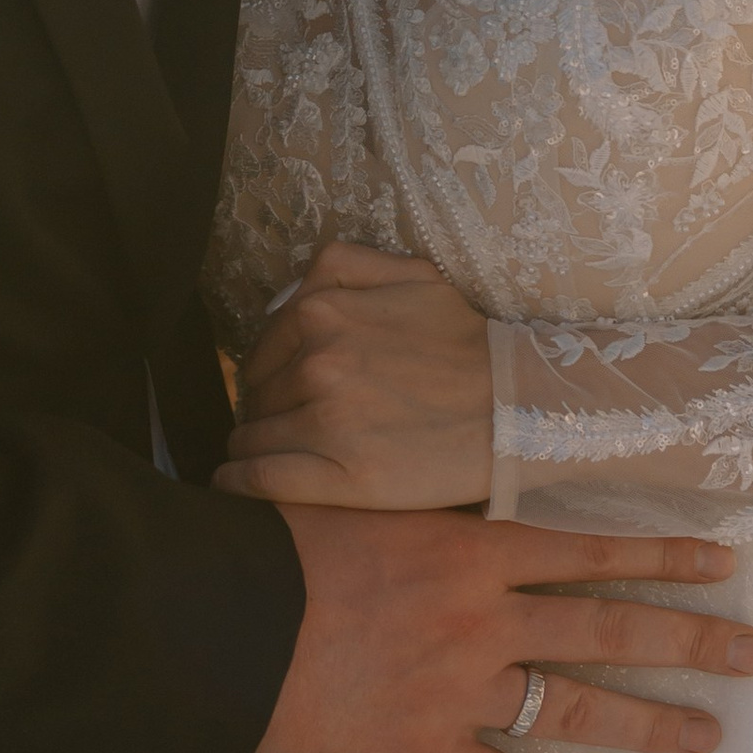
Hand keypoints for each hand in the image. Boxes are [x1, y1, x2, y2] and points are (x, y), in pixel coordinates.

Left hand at [220, 243, 490, 508]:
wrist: (521, 408)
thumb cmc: (468, 343)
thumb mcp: (410, 273)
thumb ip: (342, 267)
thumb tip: (293, 293)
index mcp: (321, 310)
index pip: (261, 352)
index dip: (267, 376)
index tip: (280, 395)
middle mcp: (315, 360)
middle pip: (255, 395)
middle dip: (263, 410)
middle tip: (284, 428)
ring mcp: (324, 420)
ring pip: (252, 436)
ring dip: (253, 446)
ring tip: (270, 456)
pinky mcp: (339, 476)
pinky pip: (259, 479)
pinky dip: (237, 483)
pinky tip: (232, 485)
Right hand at [259, 502, 752, 752]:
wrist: (218, 617)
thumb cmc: (276, 548)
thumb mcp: (360, 506)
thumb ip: (422, 521)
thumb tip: (460, 518)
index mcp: (467, 546)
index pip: (588, 549)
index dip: (662, 554)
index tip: (726, 561)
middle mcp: (480, 615)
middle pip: (608, 626)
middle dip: (689, 640)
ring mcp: (456, 685)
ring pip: (576, 705)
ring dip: (649, 722)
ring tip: (709, 735)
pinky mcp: (420, 746)